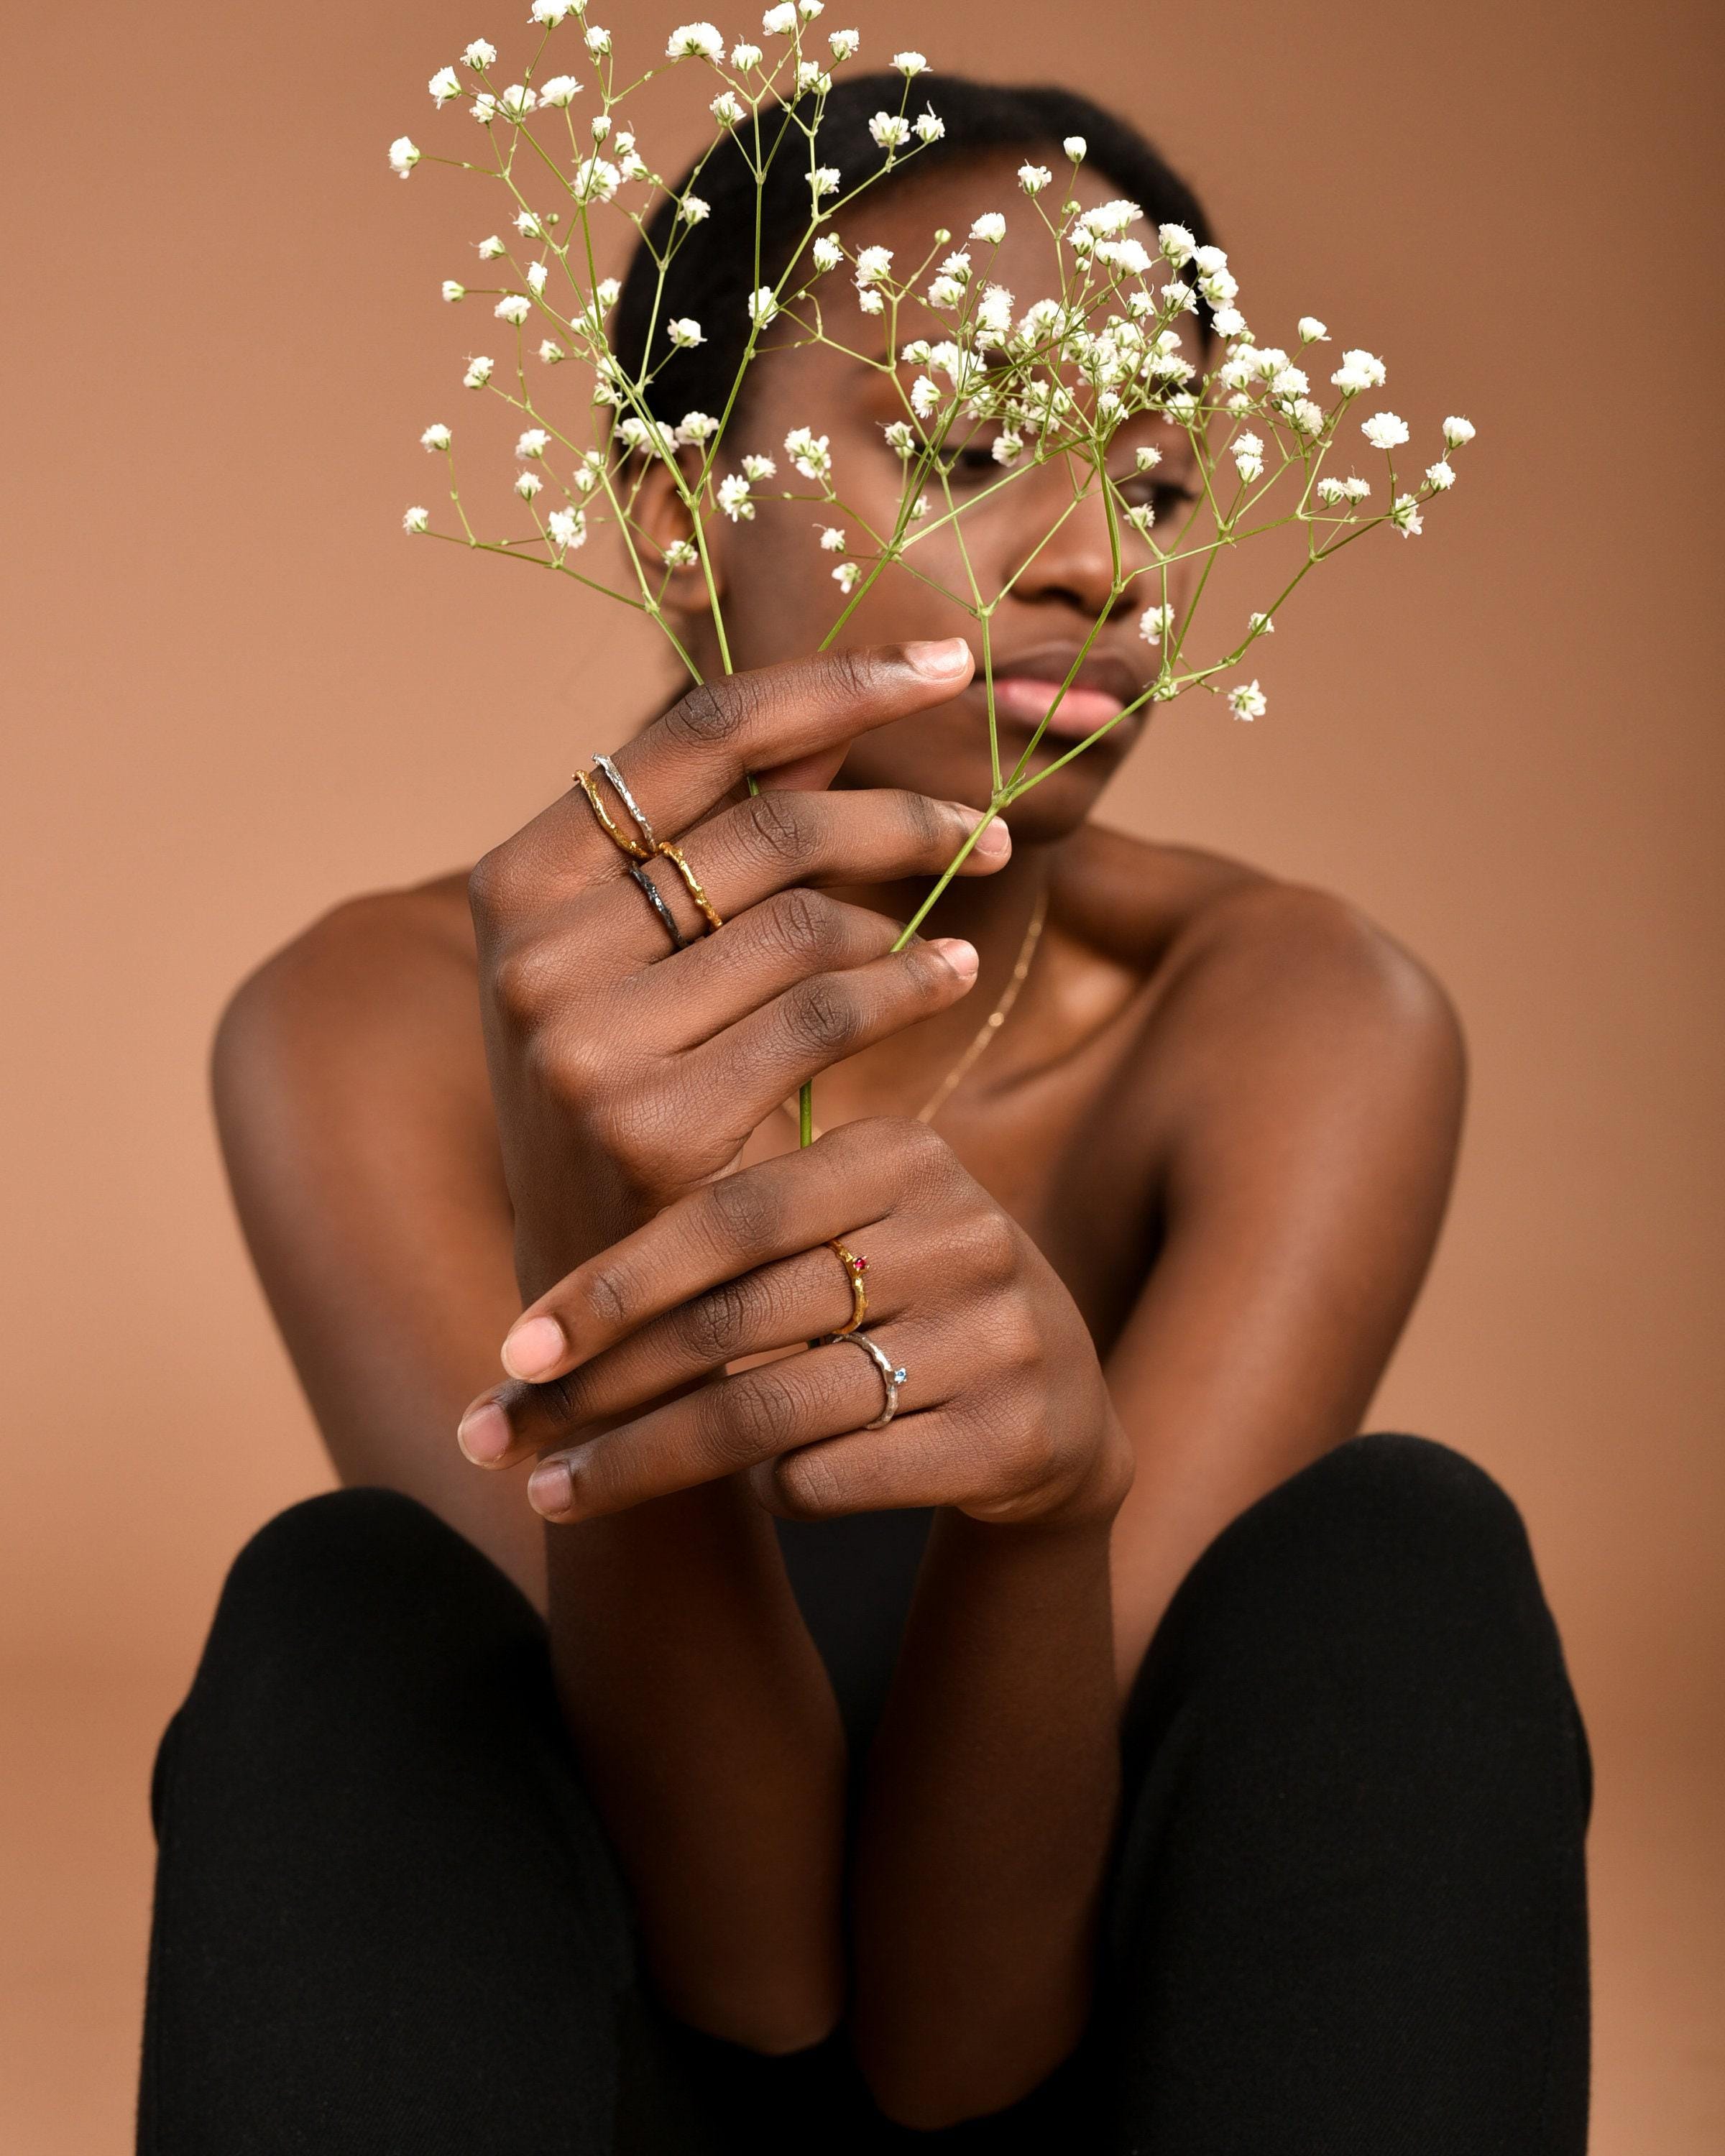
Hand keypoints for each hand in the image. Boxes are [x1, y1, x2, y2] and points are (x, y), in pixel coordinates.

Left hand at [456, 1119, 1135, 1533]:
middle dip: (605, 1389)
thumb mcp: (838, 1238)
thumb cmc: (895, 1311)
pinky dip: (776, 1491)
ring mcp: (999, 1334)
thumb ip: (722, 1239)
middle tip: (500, 1439)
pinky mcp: (1017, 1435)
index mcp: (904, 1155)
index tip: (516, 1351)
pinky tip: (747, 1498)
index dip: (615, 1284)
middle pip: (739, 1321)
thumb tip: (532, 1311)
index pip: (730, 1214)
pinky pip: (840, 1474)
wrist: (1054, 1412)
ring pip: (776, 1411)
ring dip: (647, 1462)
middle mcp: (961, 1231)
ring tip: (558, 1494)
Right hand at [467, 639, 1006, 1299]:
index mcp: (520, 878)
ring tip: (964, 913)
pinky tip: (952, 973)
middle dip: (904, 813)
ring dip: (912, 903)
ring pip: (806, 917)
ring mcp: (585, 1040)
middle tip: (992, 826)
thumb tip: (832, 726)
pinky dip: (911, 981)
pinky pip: (828, 1010)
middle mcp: (534, 950)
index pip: (695, 732)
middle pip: (767, 824)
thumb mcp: (637, 961)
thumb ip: (715, 843)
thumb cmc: (630, 1102)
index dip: (830, 684)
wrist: (595, 1300)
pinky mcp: (654, 1125)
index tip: (942, 664)